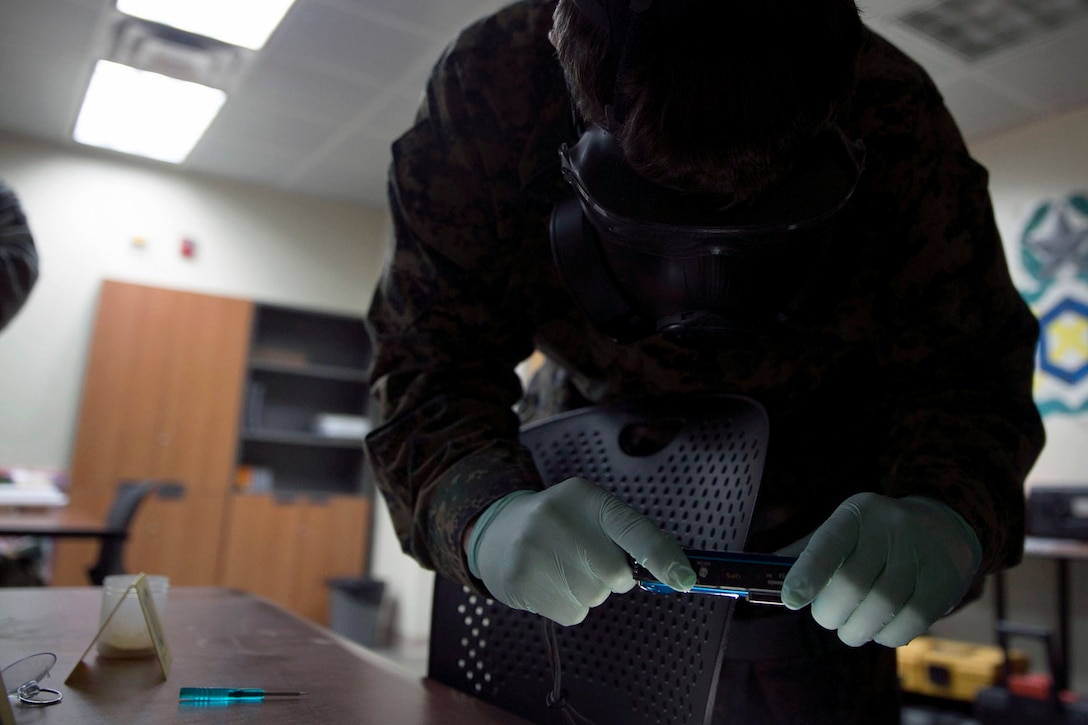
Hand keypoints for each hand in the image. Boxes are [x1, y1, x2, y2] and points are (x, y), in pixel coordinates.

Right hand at [466, 477, 695, 625]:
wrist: (498, 531)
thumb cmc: (562, 527)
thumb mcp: (592, 516)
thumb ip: (631, 539)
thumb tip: (678, 575)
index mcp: (586, 497)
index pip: (632, 527)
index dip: (661, 556)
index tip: (685, 580)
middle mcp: (558, 517)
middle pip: (614, 574)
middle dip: (611, 578)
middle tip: (586, 561)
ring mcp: (534, 548)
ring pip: (593, 597)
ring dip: (587, 592)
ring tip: (561, 568)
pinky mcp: (520, 579)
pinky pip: (572, 613)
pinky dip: (567, 605)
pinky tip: (548, 583)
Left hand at [779, 493, 980, 647]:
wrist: (944, 526)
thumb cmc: (876, 537)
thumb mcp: (844, 532)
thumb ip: (807, 553)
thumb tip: (762, 576)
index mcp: (857, 513)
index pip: (827, 543)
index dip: (806, 575)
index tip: (790, 601)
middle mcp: (891, 527)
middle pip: (851, 584)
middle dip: (830, 613)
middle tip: (828, 619)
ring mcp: (920, 553)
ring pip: (880, 607)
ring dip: (857, 630)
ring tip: (851, 630)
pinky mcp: (944, 580)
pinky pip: (910, 622)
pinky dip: (887, 635)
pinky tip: (880, 630)